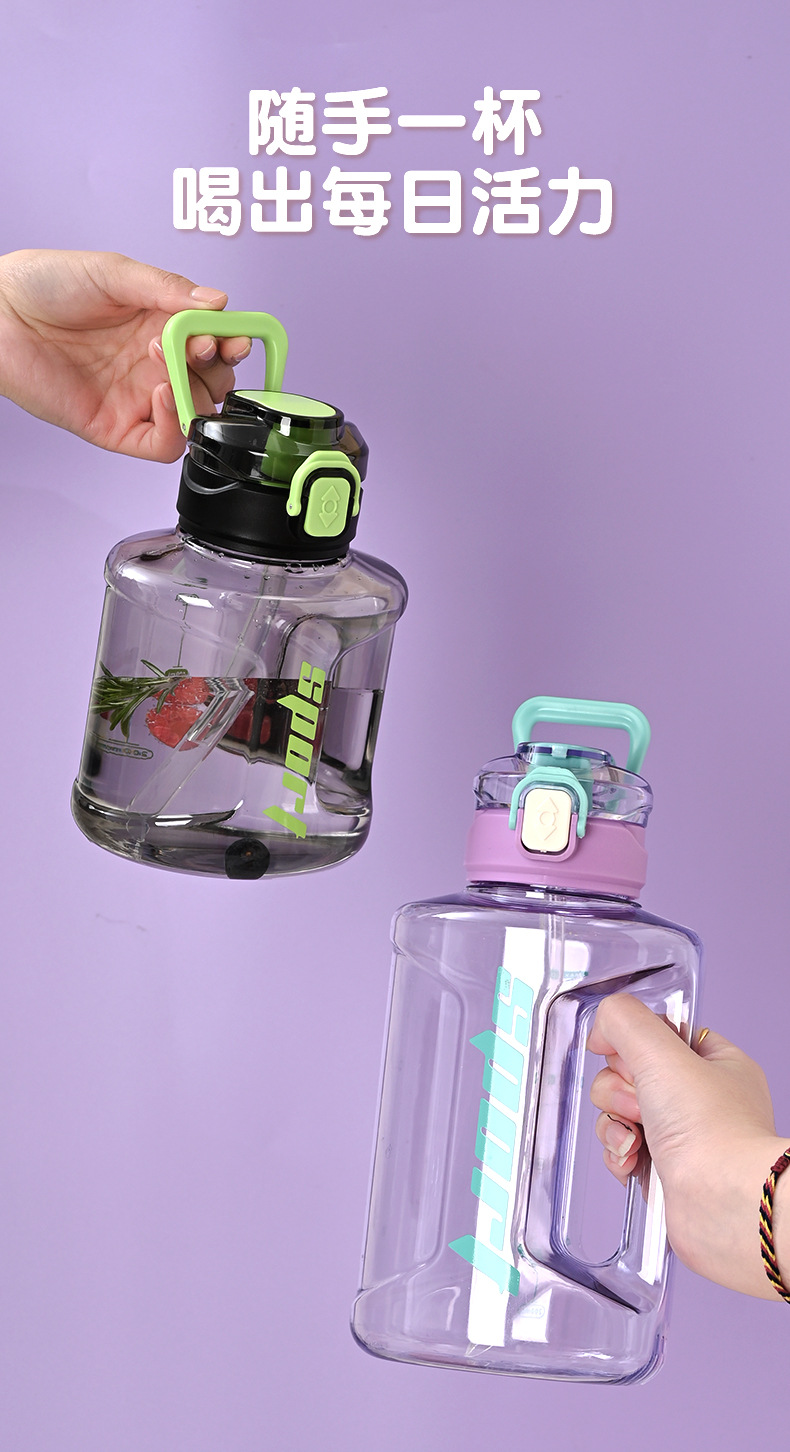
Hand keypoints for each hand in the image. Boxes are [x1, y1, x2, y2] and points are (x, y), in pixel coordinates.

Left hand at [0, 249, 250, 461]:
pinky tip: (160, 392)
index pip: (215, 343)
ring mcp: (137, 398)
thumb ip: (167, 288)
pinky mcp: (116, 427)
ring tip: (171, 363)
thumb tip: (218, 302)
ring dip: (198, 394)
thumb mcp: (114, 271)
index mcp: (161, 324)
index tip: (231, 336)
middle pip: (214, 382)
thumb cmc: (45, 284)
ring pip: (197, 415)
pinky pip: (163, 444)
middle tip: (200, 348)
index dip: (231, 342)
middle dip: (218, 369)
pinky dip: (175, 425)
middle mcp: (154, 363)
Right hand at [588, 994, 789, 1298]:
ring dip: (614, 1121)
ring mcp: (681, 1136)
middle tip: (639, 1101)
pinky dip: (618, 1152)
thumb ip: (623, 1020)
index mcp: (715, 1063)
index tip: (627, 1053)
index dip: (634, 1043)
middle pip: (629, 1072)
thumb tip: (601, 1030)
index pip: (660, 1034)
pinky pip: (620, 1148)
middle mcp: (700, 1099)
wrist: (722, 1203)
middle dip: (619, 1087)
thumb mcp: (662, 1050)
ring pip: (619, 1111)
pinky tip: (631, 1158)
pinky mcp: (662, 1171)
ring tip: (635, 1137)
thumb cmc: (712, 1130)